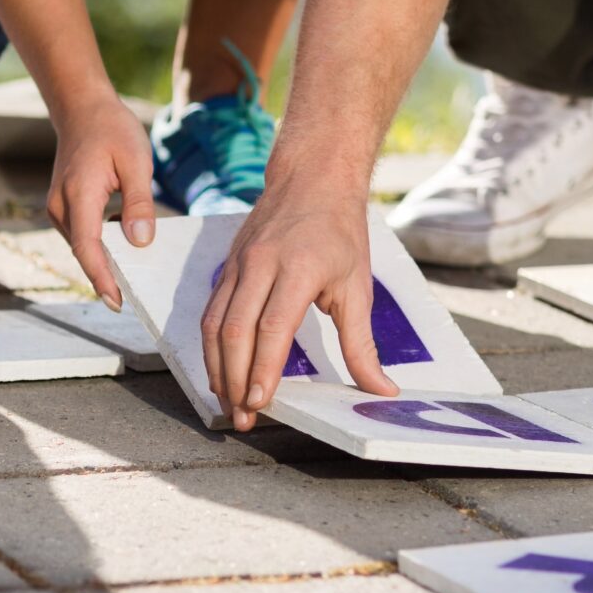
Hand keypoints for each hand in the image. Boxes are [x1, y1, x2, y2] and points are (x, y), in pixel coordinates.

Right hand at [48, 91, 155, 306]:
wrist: (83, 110)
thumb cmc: (112, 130)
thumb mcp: (136, 161)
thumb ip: (139, 202)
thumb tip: (141, 241)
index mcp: (79, 193)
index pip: (87, 246)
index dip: (102, 277)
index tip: (117, 302)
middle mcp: (62, 206)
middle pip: (84, 252)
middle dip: (106, 277)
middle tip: (133, 298)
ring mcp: (59, 208)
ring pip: (83, 246)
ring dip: (105, 260)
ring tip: (133, 273)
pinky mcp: (64, 208)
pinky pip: (83, 235)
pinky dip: (101, 245)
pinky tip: (124, 243)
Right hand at [201, 175, 396, 430]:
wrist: (312, 177)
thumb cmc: (339, 231)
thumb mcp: (359, 287)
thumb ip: (362, 344)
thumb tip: (381, 390)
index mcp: (299, 268)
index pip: (273, 327)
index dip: (263, 368)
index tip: (261, 402)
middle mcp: (261, 265)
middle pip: (236, 331)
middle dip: (235, 379)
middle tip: (243, 416)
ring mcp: (238, 265)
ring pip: (215, 324)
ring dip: (217, 368)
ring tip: (228, 403)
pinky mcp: (226, 267)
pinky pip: (211, 313)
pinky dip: (212, 347)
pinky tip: (220, 372)